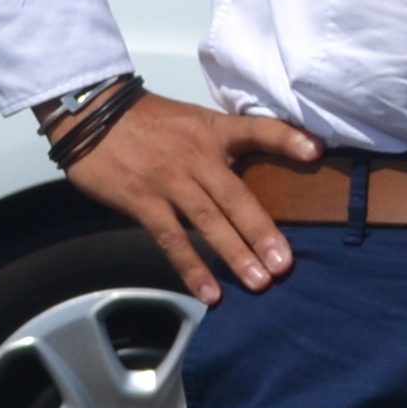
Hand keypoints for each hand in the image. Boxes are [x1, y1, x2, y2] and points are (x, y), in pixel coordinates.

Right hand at [68, 94, 322, 303]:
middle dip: (263, 231)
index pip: (256, 129)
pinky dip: (191, 267)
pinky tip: (209, 293)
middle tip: (286, 264)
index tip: (316, 153)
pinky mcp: (142, 201)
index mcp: (214, 132)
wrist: (90, 114)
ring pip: (207, 221)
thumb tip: (262, 176)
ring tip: (259, 282)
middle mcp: (196, 156)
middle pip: (236, 195)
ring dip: (234, 254)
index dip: (287, 138)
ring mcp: (169, 181)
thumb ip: (226, 145)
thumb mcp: (195, 121)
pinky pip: (170, 239)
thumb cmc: (149, 122)